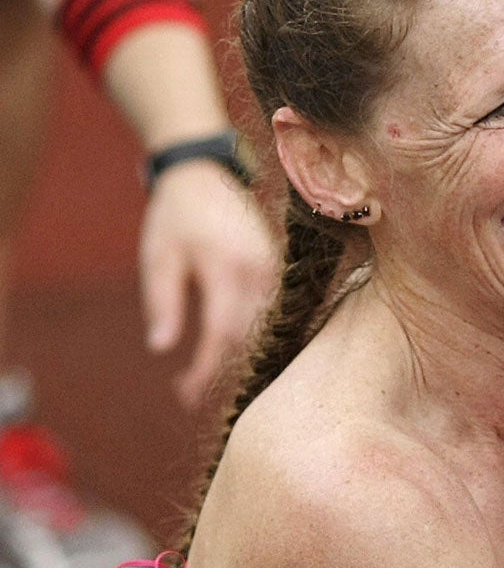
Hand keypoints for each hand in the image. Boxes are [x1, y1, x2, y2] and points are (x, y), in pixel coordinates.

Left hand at [137, 158, 276, 407]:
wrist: (206, 173)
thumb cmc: (175, 215)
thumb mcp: (158, 257)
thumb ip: (163, 302)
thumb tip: (161, 349)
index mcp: (228, 268)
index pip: (222, 334)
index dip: (205, 369)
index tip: (185, 394)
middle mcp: (261, 273)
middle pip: (249, 340)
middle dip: (221, 371)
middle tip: (190, 393)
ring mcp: (277, 272)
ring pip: (264, 331)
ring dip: (238, 358)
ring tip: (209, 376)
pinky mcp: (281, 271)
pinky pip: (272, 315)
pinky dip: (252, 337)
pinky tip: (230, 348)